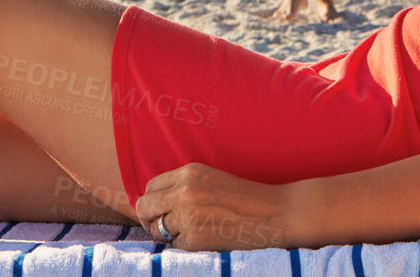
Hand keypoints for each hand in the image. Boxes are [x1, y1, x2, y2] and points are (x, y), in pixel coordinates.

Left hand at [136, 163, 290, 250]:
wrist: (274, 213)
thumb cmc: (245, 198)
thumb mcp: (211, 179)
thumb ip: (184, 185)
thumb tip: (156, 203)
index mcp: (189, 172)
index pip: (151, 186)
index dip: (152, 201)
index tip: (158, 211)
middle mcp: (185, 191)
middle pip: (145, 206)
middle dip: (147, 219)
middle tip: (158, 227)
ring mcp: (188, 215)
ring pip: (157, 229)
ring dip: (167, 235)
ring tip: (186, 234)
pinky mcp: (195, 239)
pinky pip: (175, 246)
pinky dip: (183, 246)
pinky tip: (200, 241)